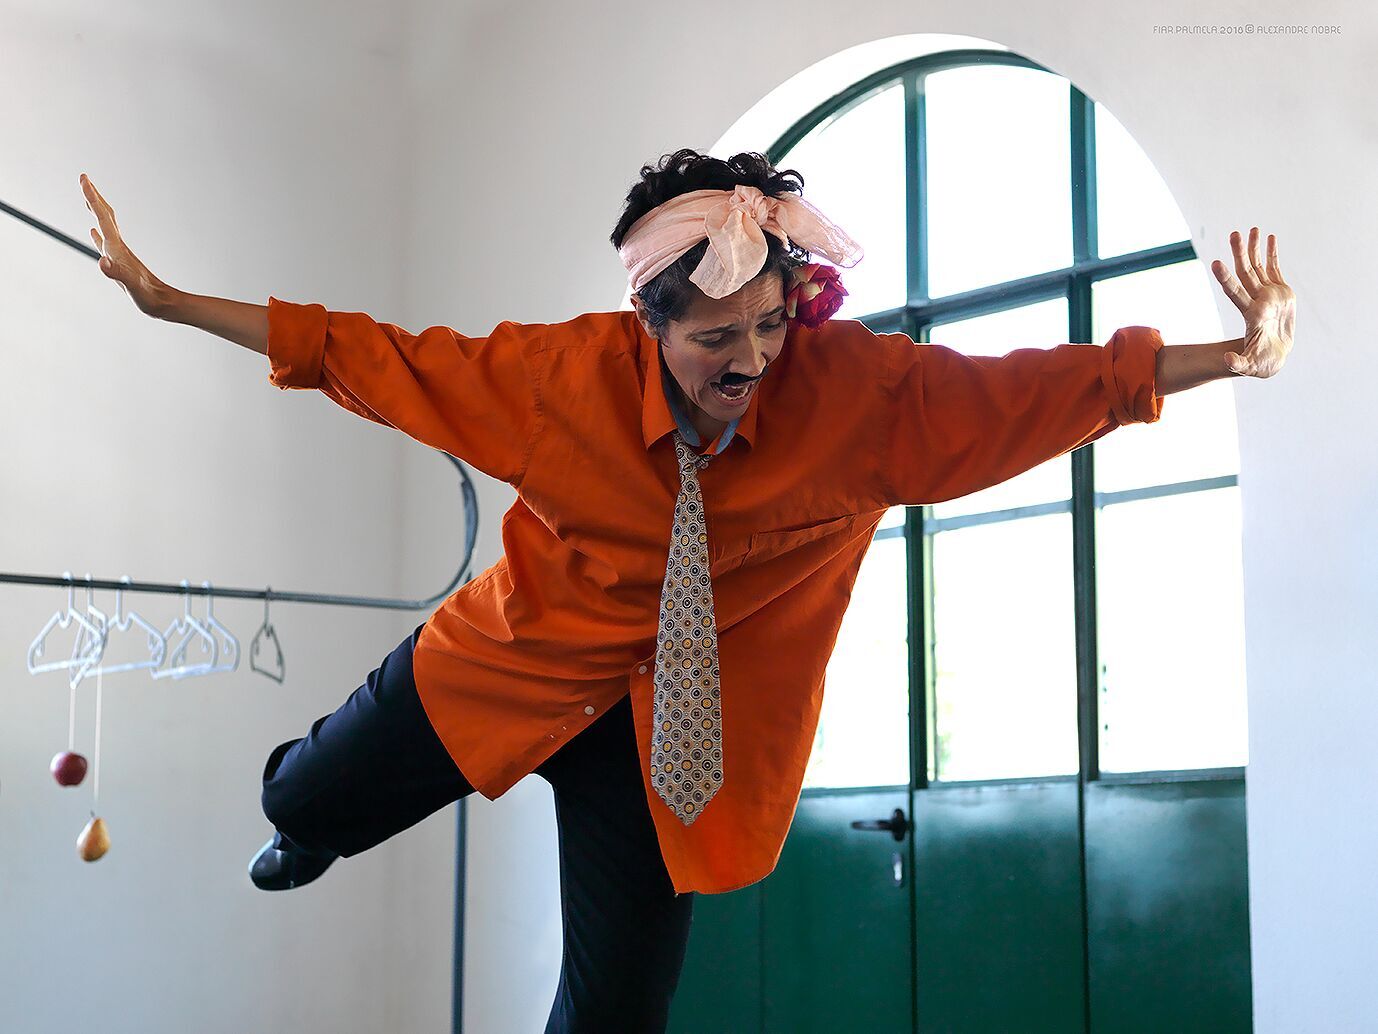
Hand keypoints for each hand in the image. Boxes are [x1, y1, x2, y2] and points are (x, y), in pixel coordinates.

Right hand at [80, 173, 170, 317]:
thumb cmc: (149, 297)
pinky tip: (93, 232)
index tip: (84, 179)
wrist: (165, 304)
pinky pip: (106, 243)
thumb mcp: (132, 286)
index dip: (92, 198)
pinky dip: (97, 234)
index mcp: (118, 249)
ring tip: (88, 199)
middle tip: (84, 178)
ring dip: (96, 210)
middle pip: (105, 216)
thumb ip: (116, 273)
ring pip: (106, 226)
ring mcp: (120, 254)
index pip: (103, 218)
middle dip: (94, 197)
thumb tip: (101, 262)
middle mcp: (119, 247)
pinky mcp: (120, 263)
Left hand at [1211, 227, 1294, 377]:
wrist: (1275, 357)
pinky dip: (1272, 254)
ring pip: (1259, 267)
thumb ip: (1239, 363)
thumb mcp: (1251, 366)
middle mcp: (1257, 300)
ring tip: (1251, 228)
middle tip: (1233, 234)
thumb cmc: (1262, 364)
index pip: (1235, 292)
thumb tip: (1226, 360)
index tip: (1216, 263)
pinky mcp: (1281, 292)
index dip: (1226, 279)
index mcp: (1250, 315)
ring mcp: (1268, 294)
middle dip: (1239, 254)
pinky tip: (1270, 237)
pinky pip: (1275, 268)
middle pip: (1245, 273)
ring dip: (1254, 248)